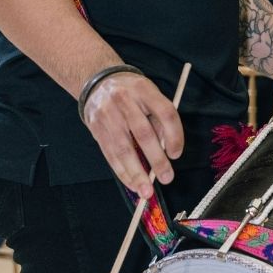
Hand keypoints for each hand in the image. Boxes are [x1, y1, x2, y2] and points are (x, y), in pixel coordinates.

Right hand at [80, 68, 184, 194]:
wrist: (96, 81)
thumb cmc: (131, 93)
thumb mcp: (149, 95)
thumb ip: (159, 119)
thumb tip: (167, 150)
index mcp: (144, 90)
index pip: (165, 113)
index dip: (174, 135)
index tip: (176, 154)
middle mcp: (124, 101)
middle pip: (143, 132)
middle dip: (156, 159)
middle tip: (167, 178)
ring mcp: (107, 115)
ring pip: (123, 147)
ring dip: (136, 173)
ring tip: (146, 191)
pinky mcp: (96, 128)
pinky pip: (110, 153)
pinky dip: (122, 171)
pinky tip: (132, 184)